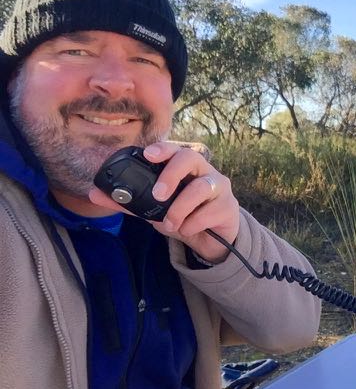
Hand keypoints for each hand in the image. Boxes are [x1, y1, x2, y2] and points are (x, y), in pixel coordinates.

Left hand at [89, 141, 239, 262]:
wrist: (210, 239)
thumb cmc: (183, 214)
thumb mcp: (153, 209)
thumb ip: (128, 202)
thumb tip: (94, 194)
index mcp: (185, 167)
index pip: (175, 149)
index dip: (164, 149)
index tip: (149, 155)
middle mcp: (204, 171)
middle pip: (192, 157)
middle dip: (172, 174)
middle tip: (158, 195)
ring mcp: (219, 187)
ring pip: (202, 187)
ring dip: (181, 208)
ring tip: (169, 224)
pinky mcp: (228, 207)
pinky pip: (209, 212)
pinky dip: (193, 224)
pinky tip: (187, 229)